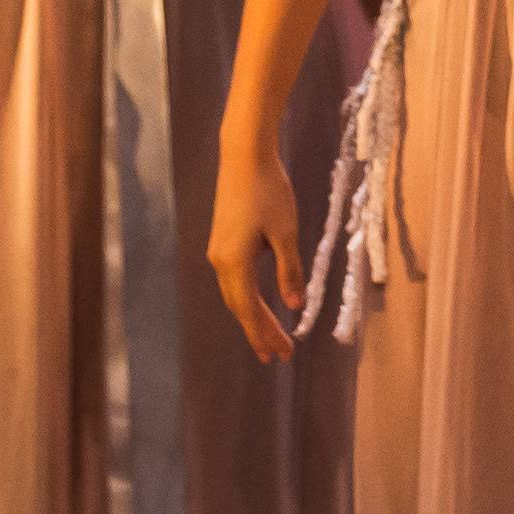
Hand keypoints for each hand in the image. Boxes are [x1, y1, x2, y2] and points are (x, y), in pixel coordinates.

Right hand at [212, 145, 304, 363]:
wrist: (243, 157)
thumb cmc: (269, 191)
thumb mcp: (286, 232)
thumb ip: (290, 270)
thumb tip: (295, 306)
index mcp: (235, 262)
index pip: (250, 309)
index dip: (265, 333)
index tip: (280, 355)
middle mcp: (220, 261)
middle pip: (240, 306)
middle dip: (259, 332)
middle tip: (278, 356)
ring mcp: (218, 251)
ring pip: (236, 294)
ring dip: (253, 317)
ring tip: (270, 338)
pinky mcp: (222, 241)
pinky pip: (235, 280)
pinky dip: (248, 297)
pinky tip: (261, 305)